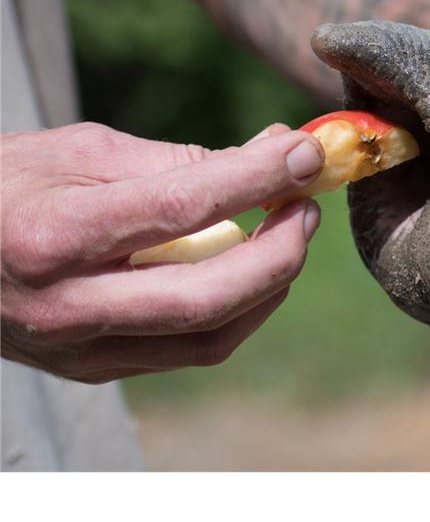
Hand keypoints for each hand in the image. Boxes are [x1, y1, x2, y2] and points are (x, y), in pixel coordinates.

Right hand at [0, 122, 323, 382]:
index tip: (308, 153)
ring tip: (288, 232)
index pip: (182, 207)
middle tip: (308, 205)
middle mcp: (65, 306)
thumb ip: (174, 161)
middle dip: (279, 252)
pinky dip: (236, 309)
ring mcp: (78, 350)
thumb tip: (270, 156)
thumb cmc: (5, 186)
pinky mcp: (92, 370)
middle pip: (208, 297)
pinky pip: (189, 350)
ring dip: (269, 285)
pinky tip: (251, 269)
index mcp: (54, 236)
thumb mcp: (78, 152)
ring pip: (209, 337)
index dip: (257, 179)